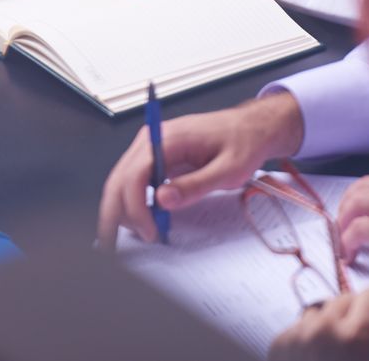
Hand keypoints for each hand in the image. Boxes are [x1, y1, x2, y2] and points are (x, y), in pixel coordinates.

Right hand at [96, 92, 304, 246]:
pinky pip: (136, 180)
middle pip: (120, 177)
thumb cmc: (242, 142)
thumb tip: (164, 199)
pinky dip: (134, 201)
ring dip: (125, 209)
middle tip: (116, 241)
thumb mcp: (228, 169)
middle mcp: (154, 138)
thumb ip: (196, 185)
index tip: (148, 229)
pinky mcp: (157, 156)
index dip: (136, 206)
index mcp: (169, 137)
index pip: (136, 173)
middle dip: (117, 212)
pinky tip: (142, 218)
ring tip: (140, 232)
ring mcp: (153, 146)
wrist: (251, 127)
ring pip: (123, 180)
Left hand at [268, 288, 368, 360]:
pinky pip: (298, 327)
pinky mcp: (279, 344)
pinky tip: (315, 359)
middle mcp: (326, 328)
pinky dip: (307, 337)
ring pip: (320, 312)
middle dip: (354, 314)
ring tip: (336, 352)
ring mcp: (299, 334)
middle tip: (360, 339)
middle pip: (344, 299)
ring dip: (329, 324)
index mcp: (358, 335)